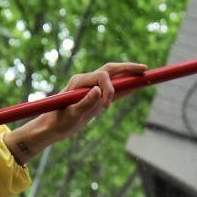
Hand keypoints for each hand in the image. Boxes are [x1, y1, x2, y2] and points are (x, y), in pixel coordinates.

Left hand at [4, 62, 146, 163]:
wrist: (52, 127)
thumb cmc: (59, 122)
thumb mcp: (71, 115)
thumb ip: (85, 103)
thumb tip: (99, 91)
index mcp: (80, 82)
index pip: (102, 76)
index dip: (109, 89)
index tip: (106, 107)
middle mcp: (86, 81)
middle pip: (111, 69)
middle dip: (128, 68)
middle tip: (144, 69)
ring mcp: (91, 88)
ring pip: (113, 76)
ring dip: (128, 74)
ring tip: (144, 74)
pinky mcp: (95, 97)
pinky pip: (112, 88)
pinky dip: (124, 86)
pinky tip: (135, 85)